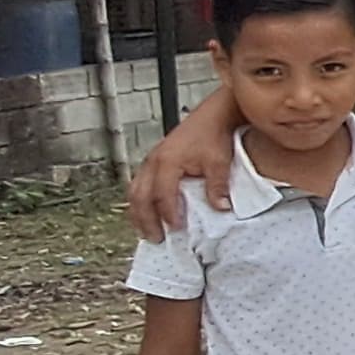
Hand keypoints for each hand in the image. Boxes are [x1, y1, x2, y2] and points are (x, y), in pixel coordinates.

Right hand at [126, 107, 235, 240]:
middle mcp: (153, 161)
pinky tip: (148, 213)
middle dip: (146, 220)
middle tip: (156, 239)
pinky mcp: (154, 160)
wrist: (213, 115)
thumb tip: (220, 208)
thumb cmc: (214, 135)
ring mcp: (151, 160)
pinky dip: (141, 201)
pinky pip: (139, 184)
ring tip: (147, 231)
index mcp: (167, 161)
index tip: (177, 230)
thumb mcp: (219, 162)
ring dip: (139, 213)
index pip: (162, 195)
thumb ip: (218, 186)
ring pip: (135, 191)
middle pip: (140, 196)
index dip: (168, 214)